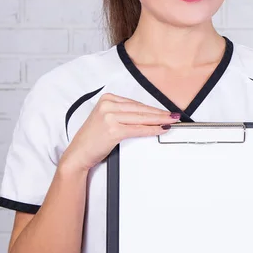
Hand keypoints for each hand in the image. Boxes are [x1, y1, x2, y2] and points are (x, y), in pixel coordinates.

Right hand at [60, 93, 179, 171]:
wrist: (78, 153)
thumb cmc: (93, 139)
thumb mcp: (107, 119)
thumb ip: (124, 114)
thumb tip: (148, 116)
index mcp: (107, 99)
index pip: (136, 103)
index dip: (153, 108)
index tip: (164, 111)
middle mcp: (108, 105)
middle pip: (141, 109)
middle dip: (160, 113)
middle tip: (174, 116)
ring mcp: (110, 116)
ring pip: (142, 118)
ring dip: (159, 120)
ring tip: (171, 122)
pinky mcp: (113, 129)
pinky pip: (138, 129)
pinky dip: (152, 129)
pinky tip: (161, 129)